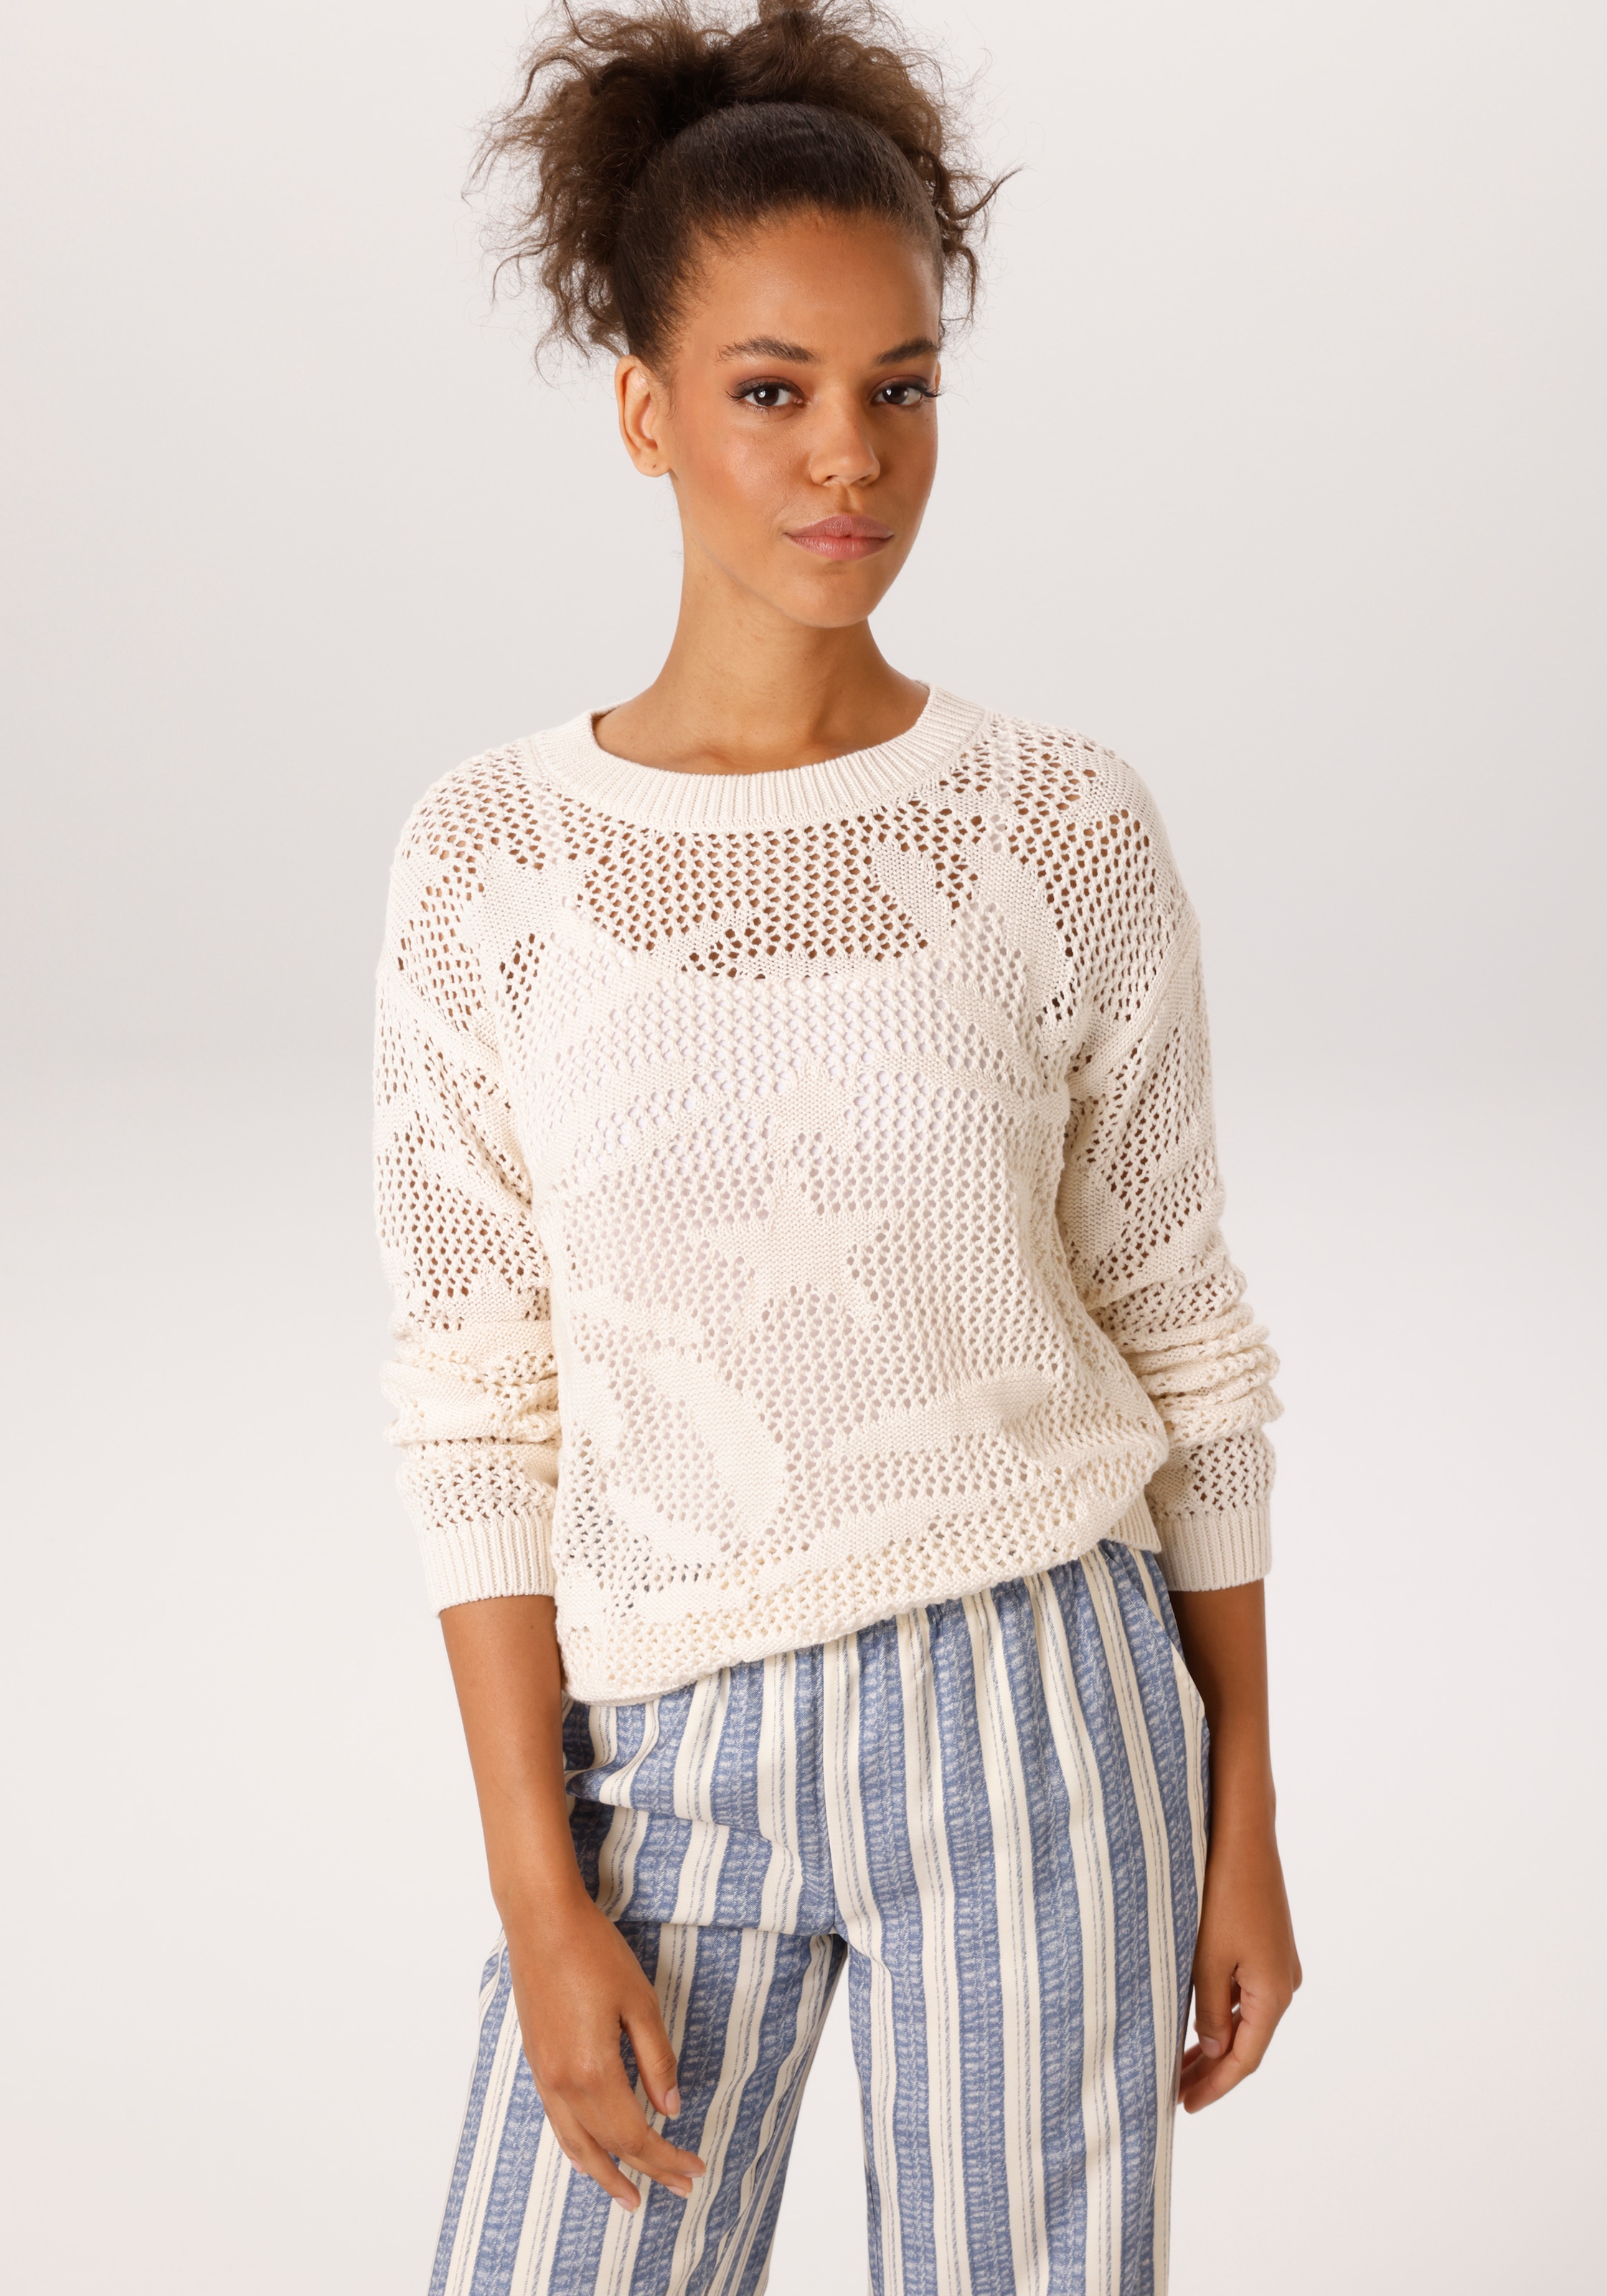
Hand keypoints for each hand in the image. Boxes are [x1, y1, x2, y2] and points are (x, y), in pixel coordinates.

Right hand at [505, 1888, 706, 2208]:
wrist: (541, 1921)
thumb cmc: (594, 1953)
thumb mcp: (641, 2002)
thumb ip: (657, 2060)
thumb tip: (669, 2110)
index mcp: (594, 2071)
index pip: (636, 2136)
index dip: (666, 2159)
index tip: (695, 2171)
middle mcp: (563, 2084)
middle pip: (609, 2146)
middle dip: (646, 2171)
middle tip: (679, 2189)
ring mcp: (544, 2075)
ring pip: (575, 2144)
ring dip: (603, 2174)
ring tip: (628, 2197)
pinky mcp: (536, 2061)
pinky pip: (557, 2122)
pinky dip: (576, 2147)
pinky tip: (587, 2154)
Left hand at [1179, 1816, 1301, 2111]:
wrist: (1243, 1834)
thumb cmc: (1222, 1894)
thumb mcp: (1208, 1961)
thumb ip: (1212, 2013)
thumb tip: (1216, 2051)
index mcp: (1274, 1994)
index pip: (1244, 2060)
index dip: (1215, 2087)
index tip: (1184, 2106)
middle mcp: (1284, 1983)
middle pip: (1247, 2043)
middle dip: (1212, 2070)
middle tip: (1175, 2092)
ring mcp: (1278, 1961)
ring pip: (1245, 2017)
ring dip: (1215, 2042)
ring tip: (1180, 2064)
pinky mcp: (1267, 1942)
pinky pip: (1245, 1991)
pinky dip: (1221, 2011)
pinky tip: (1196, 2019)